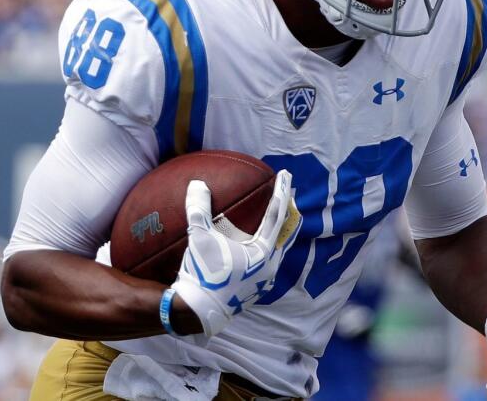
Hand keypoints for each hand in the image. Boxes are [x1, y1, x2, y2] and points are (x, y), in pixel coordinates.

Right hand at [171, 171, 299, 336]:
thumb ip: (199, 210)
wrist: (197, 312)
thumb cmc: (203, 274)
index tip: (286, 175)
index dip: (281, 192)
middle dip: (287, 211)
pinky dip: (265, 248)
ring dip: (277, 232)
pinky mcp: (255, 290)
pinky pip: (266, 263)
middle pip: (284, 231)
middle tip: (288, 193)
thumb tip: (197, 184)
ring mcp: (265, 280)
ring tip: (275, 218)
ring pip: (277, 249)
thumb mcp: (200, 239)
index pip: (277, 214)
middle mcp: (270, 265)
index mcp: (263, 250)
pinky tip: (256, 246)